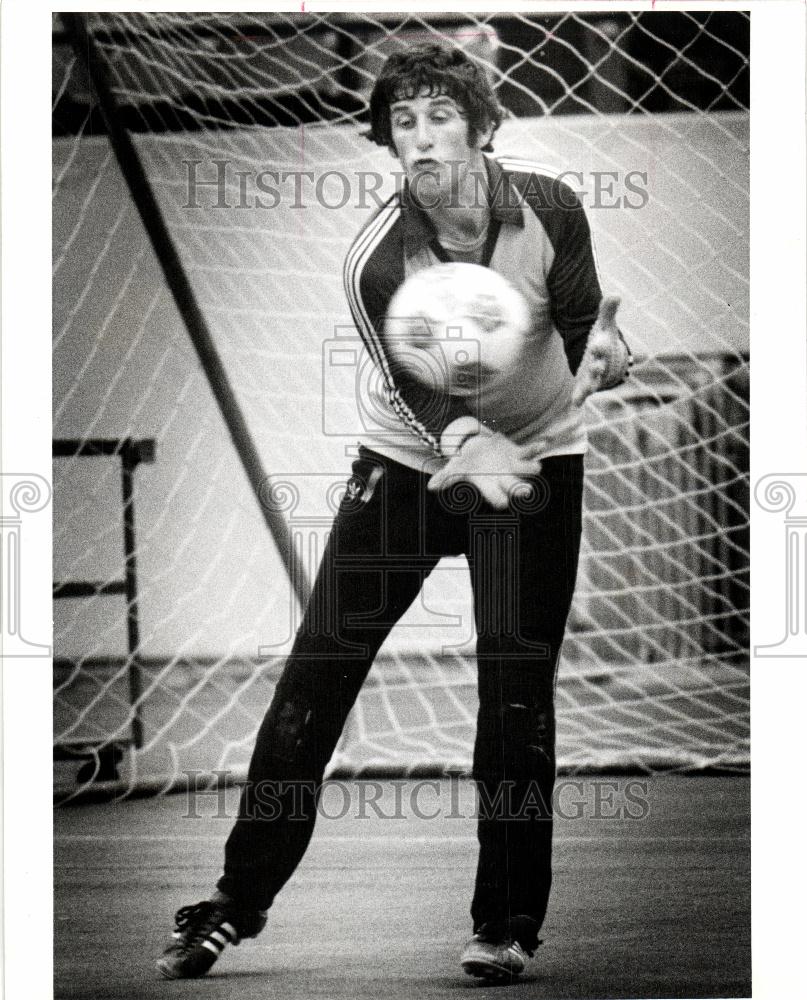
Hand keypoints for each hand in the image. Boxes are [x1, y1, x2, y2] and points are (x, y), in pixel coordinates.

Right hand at [427, 428, 543, 509]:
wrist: (478, 450)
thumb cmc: (466, 464)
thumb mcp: (454, 469)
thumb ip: (445, 478)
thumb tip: (431, 487)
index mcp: (491, 486)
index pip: (498, 499)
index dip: (500, 500)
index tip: (502, 501)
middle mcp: (506, 479)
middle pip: (516, 488)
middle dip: (521, 490)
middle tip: (525, 492)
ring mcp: (515, 466)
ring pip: (529, 470)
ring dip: (531, 467)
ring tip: (535, 465)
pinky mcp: (519, 452)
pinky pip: (531, 450)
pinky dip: (538, 446)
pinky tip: (545, 441)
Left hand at [572, 296, 631, 406]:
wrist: (607, 359)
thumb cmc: (603, 339)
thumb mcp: (603, 325)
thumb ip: (607, 311)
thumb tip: (615, 295)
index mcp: (602, 348)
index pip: (602, 346)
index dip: (600, 346)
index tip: (596, 344)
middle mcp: (600, 363)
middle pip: (599, 366)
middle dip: (597, 366)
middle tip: (595, 366)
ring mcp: (593, 376)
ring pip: (593, 381)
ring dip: (590, 385)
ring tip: (587, 390)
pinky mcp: (585, 384)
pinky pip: (583, 392)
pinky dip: (580, 398)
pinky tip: (575, 403)